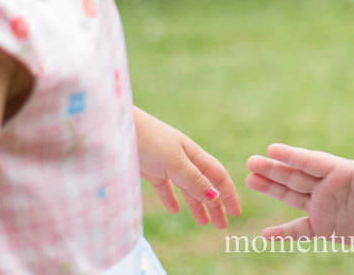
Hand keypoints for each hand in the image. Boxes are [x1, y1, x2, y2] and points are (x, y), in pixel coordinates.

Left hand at [135, 108, 241, 228]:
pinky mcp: (150, 169)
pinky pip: (166, 188)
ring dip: (197, 205)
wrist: (117, 128)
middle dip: (216, 205)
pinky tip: (175, 210)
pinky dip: (172, 199)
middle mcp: (184, 159)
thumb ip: (194, 180)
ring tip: (204, 222)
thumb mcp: (175, 162)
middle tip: (222, 225)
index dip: (229, 194)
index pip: (218, 176)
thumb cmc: (148, 140)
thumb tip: (216, 196)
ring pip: (187, 188)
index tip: (237, 213)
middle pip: (205, 185)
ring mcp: (167, 164)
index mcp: (194, 154)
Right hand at [246, 140, 353, 238]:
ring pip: (292, 196)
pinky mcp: (324, 227)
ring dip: (272, 189)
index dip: (292, 156)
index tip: (271, 148)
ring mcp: (322, 206)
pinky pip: (299, 231)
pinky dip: (283, 234)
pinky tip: (265, 235)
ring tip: (250, 179)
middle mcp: (326, 186)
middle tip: (251, 162)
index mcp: (338, 170)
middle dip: (273, 170)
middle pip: (295, 176)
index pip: (310, 162)